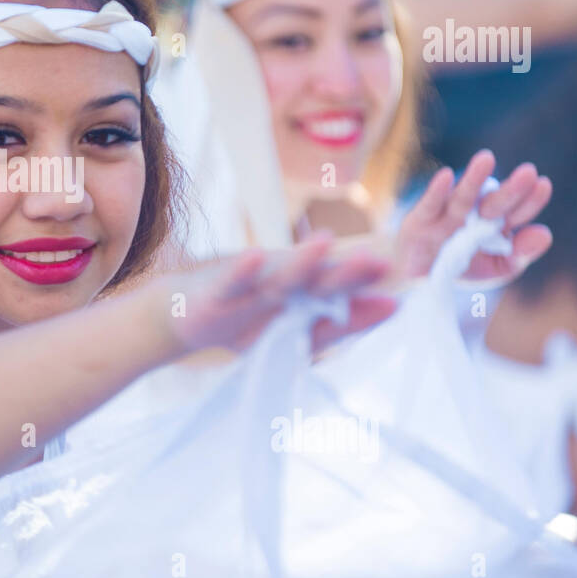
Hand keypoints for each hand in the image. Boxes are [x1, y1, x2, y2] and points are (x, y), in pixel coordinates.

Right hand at [159, 233, 393, 354]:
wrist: (178, 317)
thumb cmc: (238, 320)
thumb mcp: (285, 334)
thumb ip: (333, 327)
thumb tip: (391, 308)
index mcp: (298, 305)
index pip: (338, 303)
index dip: (364, 302)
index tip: (398, 303)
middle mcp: (277, 293)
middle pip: (315, 284)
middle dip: (345, 274)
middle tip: (377, 263)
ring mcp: (247, 291)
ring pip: (278, 278)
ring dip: (301, 261)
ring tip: (326, 242)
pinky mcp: (215, 293)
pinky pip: (231, 280)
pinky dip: (243, 270)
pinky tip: (257, 255)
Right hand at [396, 149, 552, 282]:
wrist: (417, 280)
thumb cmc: (461, 269)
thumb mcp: (497, 268)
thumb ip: (521, 253)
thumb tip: (545, 234)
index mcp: (495, 225)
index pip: (517, 212)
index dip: (530, 201)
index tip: (543, 184)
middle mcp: (473, 215)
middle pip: (494, 203)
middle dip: (511, 190)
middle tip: (528, 172)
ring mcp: (446, 216)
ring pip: (463, 198)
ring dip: (474, 180)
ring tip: (487, 159)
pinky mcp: (420, 221)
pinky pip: (429, 206)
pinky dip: (437, 192)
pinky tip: (446, 176)